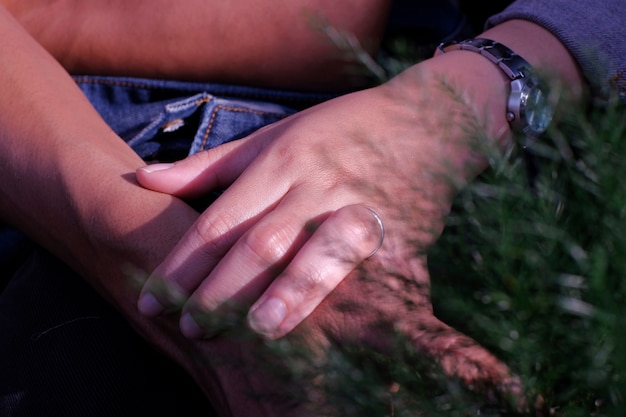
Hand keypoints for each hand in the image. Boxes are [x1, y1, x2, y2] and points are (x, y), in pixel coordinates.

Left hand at [135, 56, 496, 339]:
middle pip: (260, 243)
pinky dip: (354, 299)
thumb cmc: (339, 130)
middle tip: (190, 329)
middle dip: (221, 290)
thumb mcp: (271, 137)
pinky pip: (372, 269)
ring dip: (286, 294)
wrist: (425, 120)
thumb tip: (143, 179)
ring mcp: (359, 207)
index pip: (220, 221)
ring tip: (257, 333)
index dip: (183, 264)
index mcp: (279, 162)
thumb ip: (208, 166)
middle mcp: (314, 185)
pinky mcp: (400, 230)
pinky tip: (336, 330)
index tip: (152, 301)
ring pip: (315, 254)